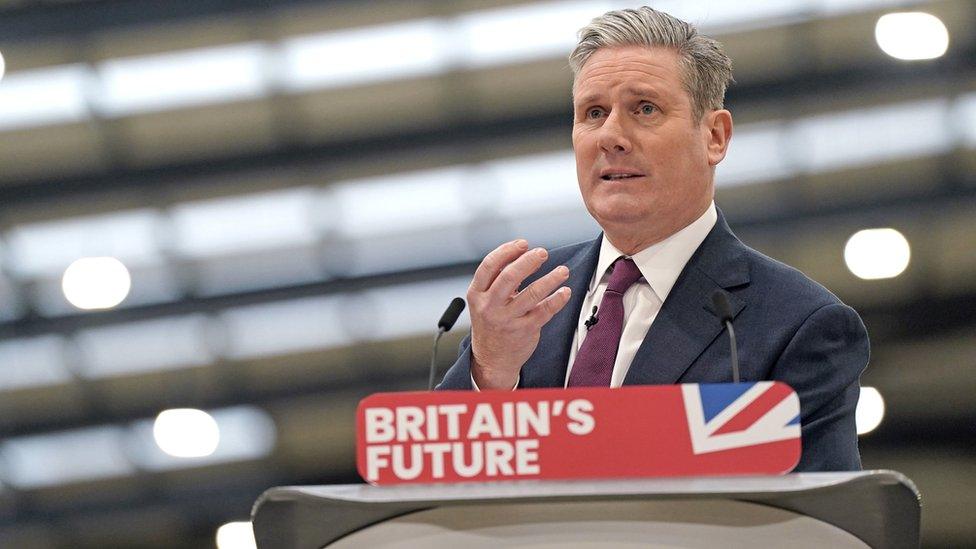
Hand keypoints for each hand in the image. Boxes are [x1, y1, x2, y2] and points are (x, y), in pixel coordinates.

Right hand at [467, 239, 571, 388]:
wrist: (492, 358)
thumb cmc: (491, 324)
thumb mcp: (485, 300)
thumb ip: (500, 279)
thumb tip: (524, 256)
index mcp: (477, 294)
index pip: (489, 266)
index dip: (507, 251)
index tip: (523, 244)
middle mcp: (490, 306)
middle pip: (509, 277)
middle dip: (528, 261)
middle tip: (543, 253)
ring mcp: (507, 320)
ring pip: (532, 294)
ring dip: (550, 279)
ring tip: (562, 271)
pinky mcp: (524, 330)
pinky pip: (544, 311)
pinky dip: (557, 300)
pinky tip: (564, 292)